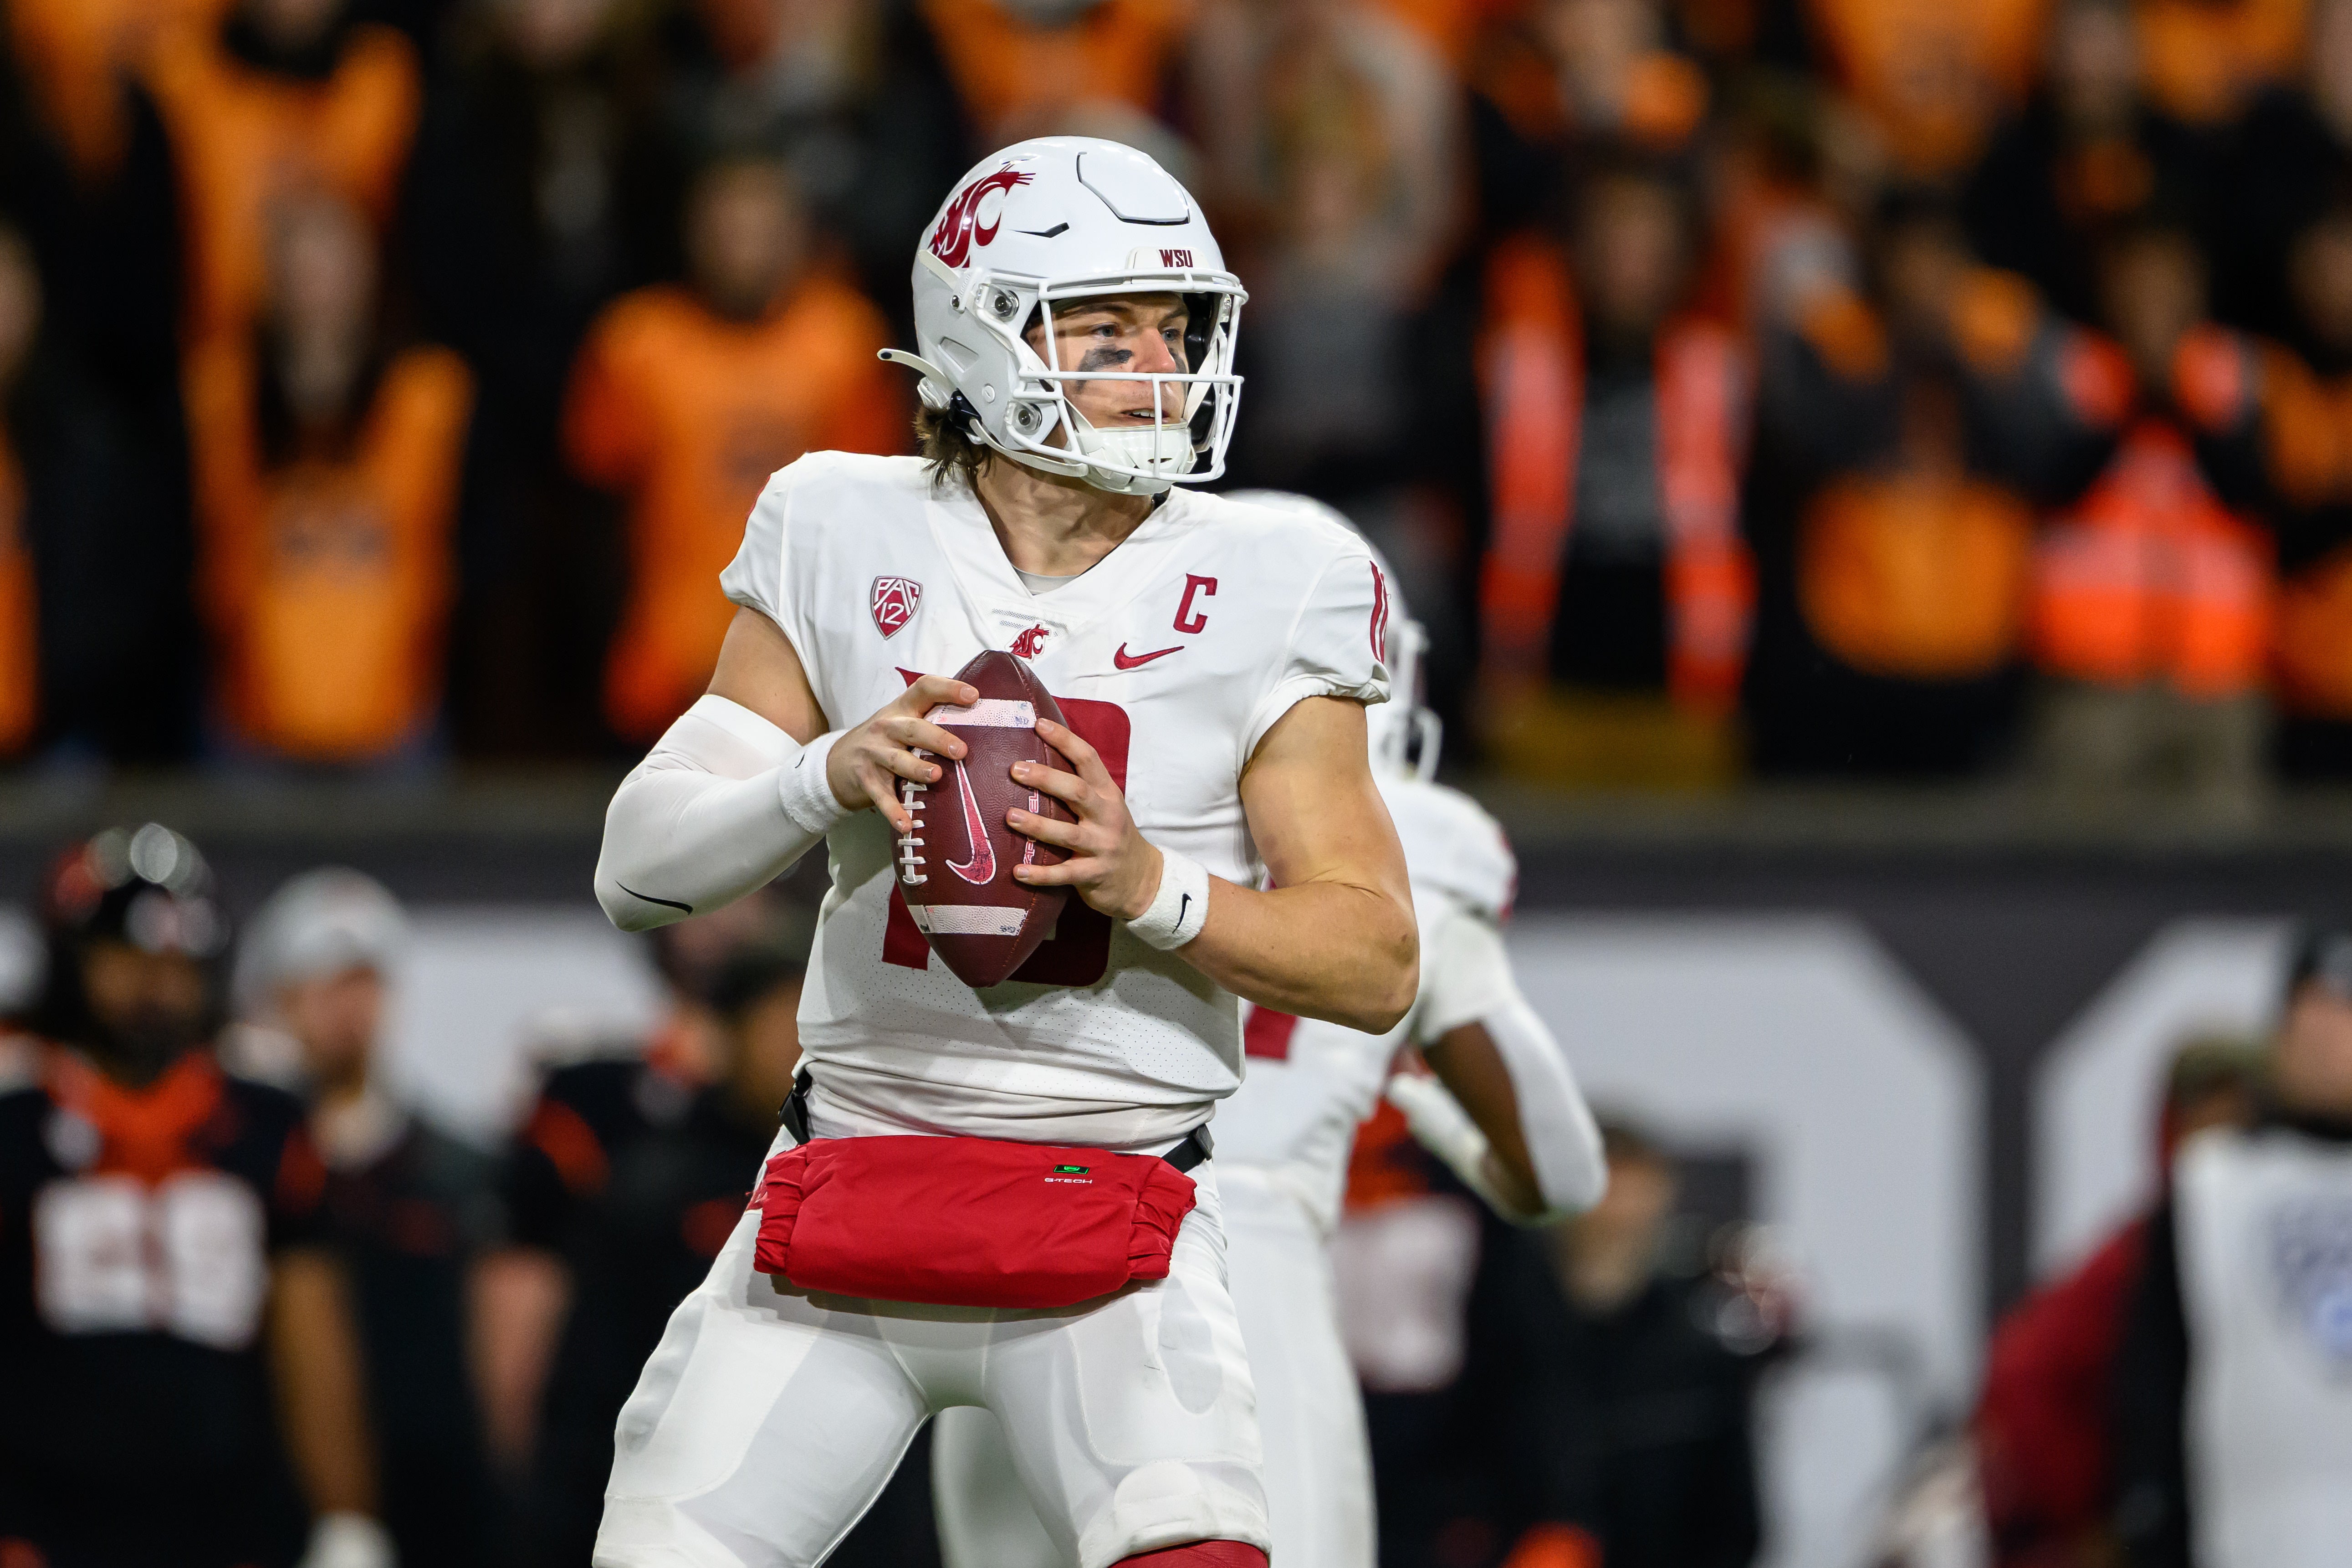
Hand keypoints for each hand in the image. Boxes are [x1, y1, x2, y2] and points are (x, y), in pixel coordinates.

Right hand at [826, 674, 977, 832]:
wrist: (836, 762)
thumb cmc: (884, 740)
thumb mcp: (901, 721)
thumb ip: (931, 719)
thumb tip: (980, 724)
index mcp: (902, 708)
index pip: (924, 689)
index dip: (948, 689)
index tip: (973, 695)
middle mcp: (887, 727)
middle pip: (913, 729)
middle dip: (937, 739)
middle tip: (960, 751)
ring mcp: (874, 754)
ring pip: (898, 760)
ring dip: (917, 769)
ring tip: (936, 777)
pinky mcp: (866, 780)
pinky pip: (882, 797)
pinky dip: (894, 811)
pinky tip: (907, 825)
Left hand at [1007, 718, 1162, 919]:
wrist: (1141, 879)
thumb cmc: (1111, 835)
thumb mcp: (1104, 806)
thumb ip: (1079, 786)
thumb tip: (1035, 759)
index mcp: (1107, 793)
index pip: (1088, 759)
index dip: (1065, 740)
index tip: (1039, 724)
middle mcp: (1107, 816)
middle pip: (1077, 791)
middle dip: (1046, 779)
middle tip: (1015, 769)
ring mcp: (1102, 846)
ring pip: (1069, 834)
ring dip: (1038, 825)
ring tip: (1009, 817)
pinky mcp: (1094, 875)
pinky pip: (1065, 874)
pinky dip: (1041, 874)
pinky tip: (1018, 872)